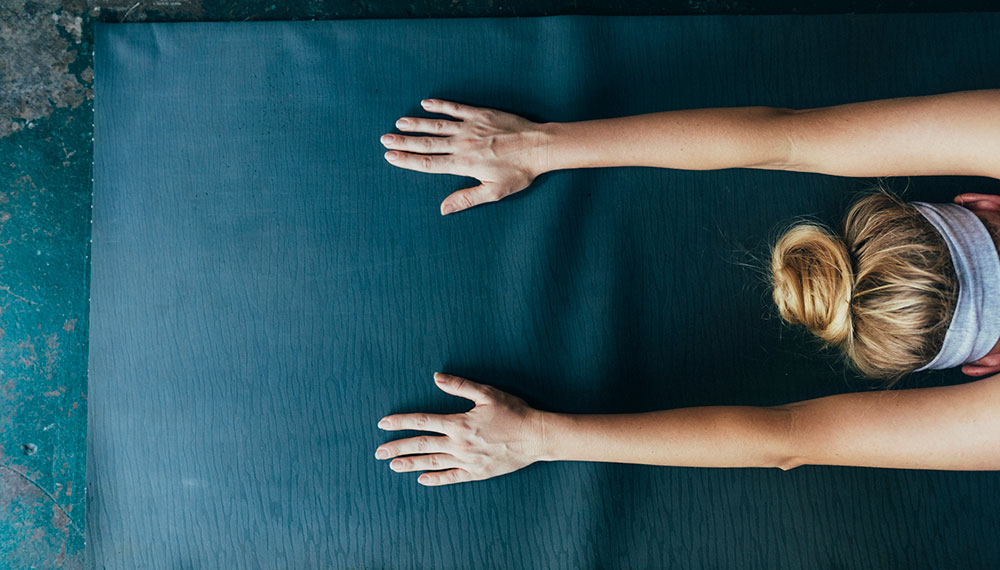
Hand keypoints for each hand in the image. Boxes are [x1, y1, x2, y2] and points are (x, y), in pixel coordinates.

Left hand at [375, 372, 546, 485]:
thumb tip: (436, 377)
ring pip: (432, 463)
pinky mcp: (477, 473)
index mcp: (459, 423)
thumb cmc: (513, 411)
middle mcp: (460, 444)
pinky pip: (452, 477)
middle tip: (378, 452)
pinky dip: (436, 479)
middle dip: (397, 447)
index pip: (422, 422)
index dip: (401, 422)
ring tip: (393, 465)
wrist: (535, 437)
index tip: (383, 424)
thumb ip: (459, 385)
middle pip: (421, 445)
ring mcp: (467, 461)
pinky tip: (422, 479)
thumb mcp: (487, 393)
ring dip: (411, 464)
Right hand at [380, 99, 549, 214]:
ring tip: (398, 123)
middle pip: (426, 143)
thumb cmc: (519, 172)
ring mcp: (470, 127)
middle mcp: (462, 144)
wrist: (539, 147)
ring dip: (416, 123)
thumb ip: (466, 198)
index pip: (428, 163)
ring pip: (436, 124)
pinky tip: (426, 103)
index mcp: (463, 164)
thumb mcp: (494, 192)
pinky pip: (455, 108)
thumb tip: (443, 209)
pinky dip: (440, 104)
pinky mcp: (480, 114)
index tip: (390, 157)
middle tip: (384, 139)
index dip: (407, 161)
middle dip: (403, 142)